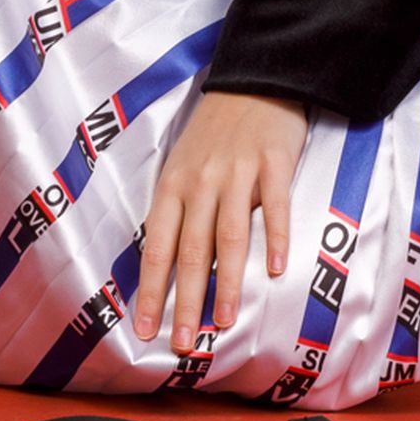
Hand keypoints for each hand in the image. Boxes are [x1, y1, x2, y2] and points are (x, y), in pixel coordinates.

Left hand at [133, 89, 308, 353]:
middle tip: (182, 342)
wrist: (256, 78)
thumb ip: (178, 209)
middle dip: (184, 300)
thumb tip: (167, 265)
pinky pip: (275, 205)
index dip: (150, 289)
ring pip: (229, 234)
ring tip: (224, 320)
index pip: (156, 245)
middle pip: (190, 248)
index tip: (143, 329)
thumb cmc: (216, 131)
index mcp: (173, 184)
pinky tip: (276, 269)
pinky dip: (276, 237)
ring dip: (225, 281)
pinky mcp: (274, 162)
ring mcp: (238, 171)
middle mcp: (201, 181)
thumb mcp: (184, 163)